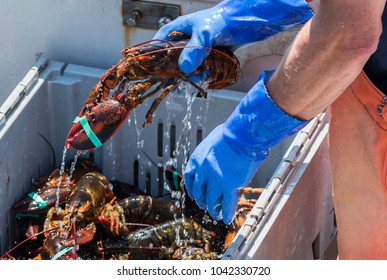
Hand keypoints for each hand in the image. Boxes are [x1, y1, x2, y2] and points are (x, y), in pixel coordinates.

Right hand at [153, 0, 312, 72]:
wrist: (247, 21)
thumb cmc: (223, 20)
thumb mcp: (205, 34)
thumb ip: (194, 50)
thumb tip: (184, 69)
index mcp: (178, 29)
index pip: (159, 44)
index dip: (155, 58)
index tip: (155, 72)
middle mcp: (185, 39)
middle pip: (172, 59)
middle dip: (176, 71)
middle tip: (178, 82)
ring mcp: (197, 48)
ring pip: (187, 66)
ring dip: (192, 74)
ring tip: (200, 76)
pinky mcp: (208, 55)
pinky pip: (200, 68)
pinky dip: (203, 73)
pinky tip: (208, 74)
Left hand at [184, 71, 307, 223]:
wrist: (243, 135)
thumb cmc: (232, 133)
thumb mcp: (215, 140)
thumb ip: (213, 151)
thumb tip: (219, 154)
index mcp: (198, 158)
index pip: (189, 176)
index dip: (191, 187)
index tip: (193, 192)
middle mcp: (203, 171)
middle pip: (199, 191)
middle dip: (201, 199)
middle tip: (204, 204)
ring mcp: (215, 180)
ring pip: (211, 200)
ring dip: (213, 209)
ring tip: (215, 214)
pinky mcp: (229, 186)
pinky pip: (226, 204)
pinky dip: (226, 212)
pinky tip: (227, 218)